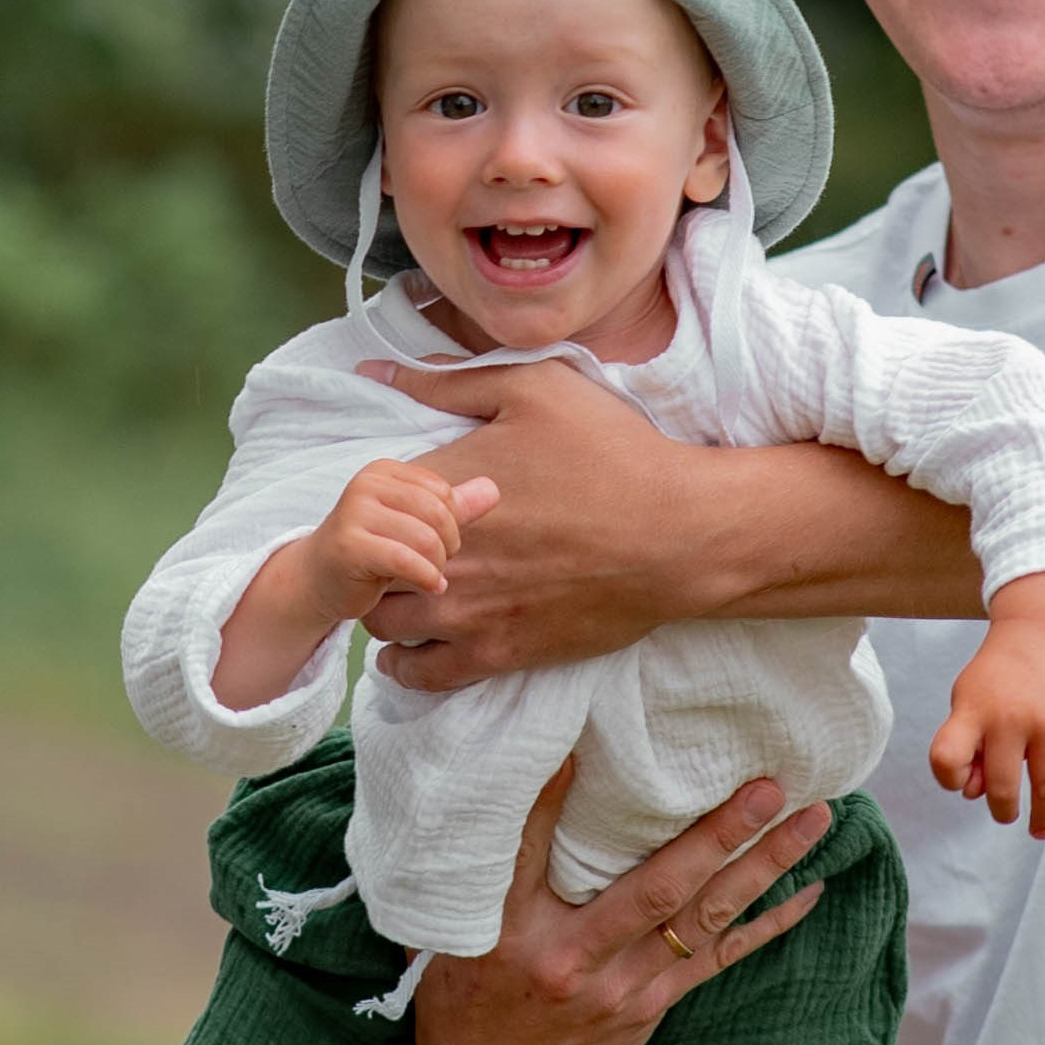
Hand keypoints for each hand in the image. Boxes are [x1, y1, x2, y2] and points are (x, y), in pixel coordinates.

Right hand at [309, 456, 497, 621]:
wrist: (320, 579)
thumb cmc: (373, 549)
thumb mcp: (416, 523)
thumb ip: (454, 506)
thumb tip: (493, 490)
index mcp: (385, 471)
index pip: (443, 493)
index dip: (452, 524)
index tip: (441, 545)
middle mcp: (366, 484)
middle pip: (438, 514)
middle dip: (448, 546)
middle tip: (438, 565)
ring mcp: (353, 513)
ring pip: (425, 538)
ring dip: (437, 565)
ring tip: (430, 576)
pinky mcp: (349, 546)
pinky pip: (405, 560)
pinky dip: (426, 578)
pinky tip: (431, 587)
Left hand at [355, 358, 720, 686]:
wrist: (677, 533)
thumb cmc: (613, 454)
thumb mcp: (534, 389)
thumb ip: (448, 381)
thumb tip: (377, 368)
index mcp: (441, 491)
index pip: (369, 503)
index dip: (380, 501)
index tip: (402, 500)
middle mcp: (440, 557)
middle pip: (366, 571)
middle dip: (374, 558)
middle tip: (400, 549)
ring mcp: (466, 613)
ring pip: (383, 627)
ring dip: (388, 610)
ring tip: (410, 596)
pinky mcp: (499, 654)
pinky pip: (422, 676)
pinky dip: (409, 664)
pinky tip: (421, 646)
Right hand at [413, 765, 833, 1044]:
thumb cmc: (471, 992)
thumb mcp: (459, 930)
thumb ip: (494, 868)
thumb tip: (528, 775)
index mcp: (505, 931)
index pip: (529, 852)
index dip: (552, 800)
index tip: (582, 745)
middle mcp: (569, 957)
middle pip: (652, 889)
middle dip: (715, 835)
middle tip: (766, 786)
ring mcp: (619, 987)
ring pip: (702, 918)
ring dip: (763, 866)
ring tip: (813, 819)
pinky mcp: (650, 1005)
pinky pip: (718, 958)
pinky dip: (768, 924)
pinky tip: (811, 889)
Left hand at [929, 572, 1044, 839]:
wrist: (1044, 630)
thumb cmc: (998, 677)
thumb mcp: (968, 698)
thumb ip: (966, 745)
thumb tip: (975, 794)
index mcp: (973, 711)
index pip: (948, 759)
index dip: (949, 780)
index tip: (961, 781)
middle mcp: (1009, 719)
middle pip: (1002, 787)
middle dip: (1004, 811)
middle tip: (1007, 815)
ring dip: (1042, 818)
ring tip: (1040, 829)